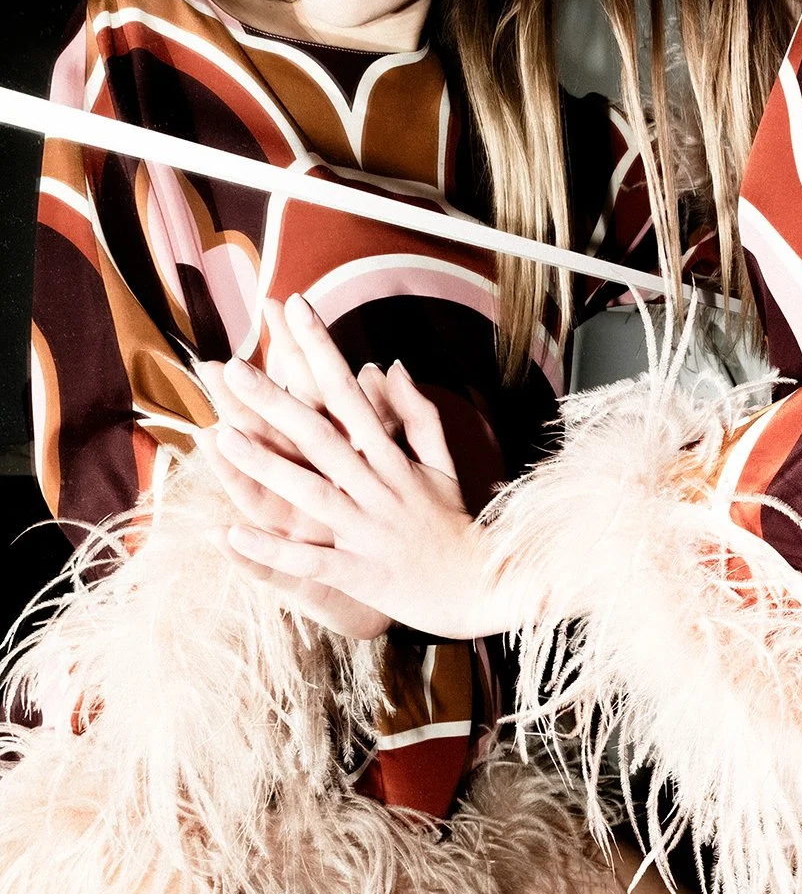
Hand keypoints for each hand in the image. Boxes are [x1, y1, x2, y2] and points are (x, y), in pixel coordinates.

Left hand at [207, 295, 513, 640]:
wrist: (487, 586)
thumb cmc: (456, 525)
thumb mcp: (443, 464)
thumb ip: (417, 415)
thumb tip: (390, 365)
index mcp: (392, 459)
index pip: (350, 393)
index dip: (321, 348)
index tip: (293, 307)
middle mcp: (377, 487)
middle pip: (320, 437)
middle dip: (274, 401)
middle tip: (231, 368)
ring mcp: (368, 530)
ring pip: (311, 492)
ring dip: (265, 466)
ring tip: (221, 438)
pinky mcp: (361, 573)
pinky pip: (311, 560)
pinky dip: (272, 550)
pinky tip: (231, 535)